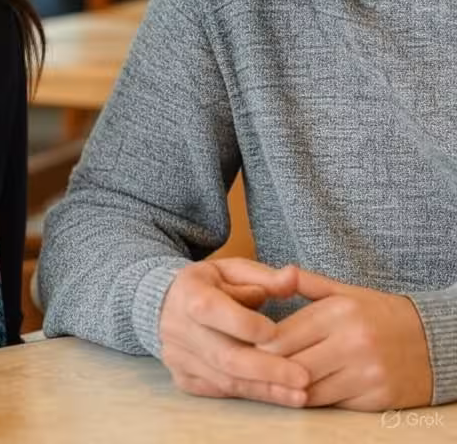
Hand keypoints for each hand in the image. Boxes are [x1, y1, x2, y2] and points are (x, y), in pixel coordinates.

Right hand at [159, 257, 309, 406]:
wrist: (167, 305)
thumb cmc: (209, 284)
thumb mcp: (233, 270)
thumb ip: (265, 277)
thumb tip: (293, 276)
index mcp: (189, 292)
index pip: (215, 311)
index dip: (246, 324)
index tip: (278, 333)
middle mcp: (178, 328)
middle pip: (224, 355)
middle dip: (266, 370)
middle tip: (303, 378)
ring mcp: (178, 357)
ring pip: (225, 380)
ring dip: (265, 389)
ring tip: (300, 395)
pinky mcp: (183, 379)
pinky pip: (220, 391)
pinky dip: (251, 395)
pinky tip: (278, 396)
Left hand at [258, 268, 432, 409]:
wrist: (432, 341)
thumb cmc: (379, 313)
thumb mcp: (346, 292)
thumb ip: (309, 284)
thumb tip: (282, 271)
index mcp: (339, 312)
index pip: (285, 335)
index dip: (260, 345)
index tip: (243, 347)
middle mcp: (352, 342)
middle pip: (293, 365)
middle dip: (269, 369)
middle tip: (249, 370)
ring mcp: (365, 373)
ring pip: (310, 390)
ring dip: (289, 389)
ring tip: (271, 383)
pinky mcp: (376, 398)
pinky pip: (332, 404)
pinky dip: (314, 400)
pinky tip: (302, 393)